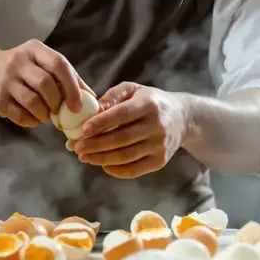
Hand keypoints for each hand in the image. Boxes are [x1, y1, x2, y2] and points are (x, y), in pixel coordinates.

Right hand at [0, 40, 90, 128]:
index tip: (78, 106)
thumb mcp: (42, 62)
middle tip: (59, 111)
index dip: (72, 87)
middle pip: (46, 84)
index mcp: (34, 49)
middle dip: (57, 102)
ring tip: (46, 114)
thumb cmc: (22, 67)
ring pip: (32, 102)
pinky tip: (33, 117)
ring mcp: (5, 80)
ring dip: (44, 113)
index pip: (58, 64)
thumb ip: (67, 76)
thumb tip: (93, 98)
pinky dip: (31, 120)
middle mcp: (18, 61)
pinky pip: (20, 115)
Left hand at [68, 82, 188, 177]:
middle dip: (95, 145)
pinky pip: (134, 169)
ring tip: (84, 157)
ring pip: (125, 156)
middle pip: (121, 139)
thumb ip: (112, 96)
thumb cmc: (150, 101)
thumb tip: (92, 110)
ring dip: (101, 159)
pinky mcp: (160, 161)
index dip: (100, 123)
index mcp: (149, 105)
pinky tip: (102, 164)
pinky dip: (115, 170)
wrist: (182, 118)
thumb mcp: (133, 90)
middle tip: (76, 147)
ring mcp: (160, 145)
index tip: (81, 130)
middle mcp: (157, 126)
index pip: (121, 115)